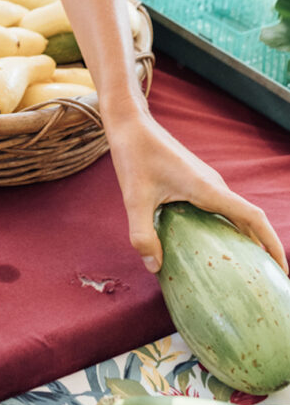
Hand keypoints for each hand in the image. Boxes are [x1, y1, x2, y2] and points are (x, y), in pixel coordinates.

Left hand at [106, 104, 287, 274]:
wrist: (131, 123)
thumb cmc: (134, 155)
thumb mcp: (134, 198)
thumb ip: (142, 234)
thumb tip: (155, 267)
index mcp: (207, 188)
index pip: (253, 217)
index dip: (272, 243)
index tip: (282, 270)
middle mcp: (214, 185)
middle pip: (249, 220)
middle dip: (263, 249)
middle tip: (267, 281)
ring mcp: (207, 181)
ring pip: (235, 213)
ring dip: (245, 238)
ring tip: (245, 269)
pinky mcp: (196, 180)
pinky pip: (221, 208)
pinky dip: (227, 228)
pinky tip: (212, 245)